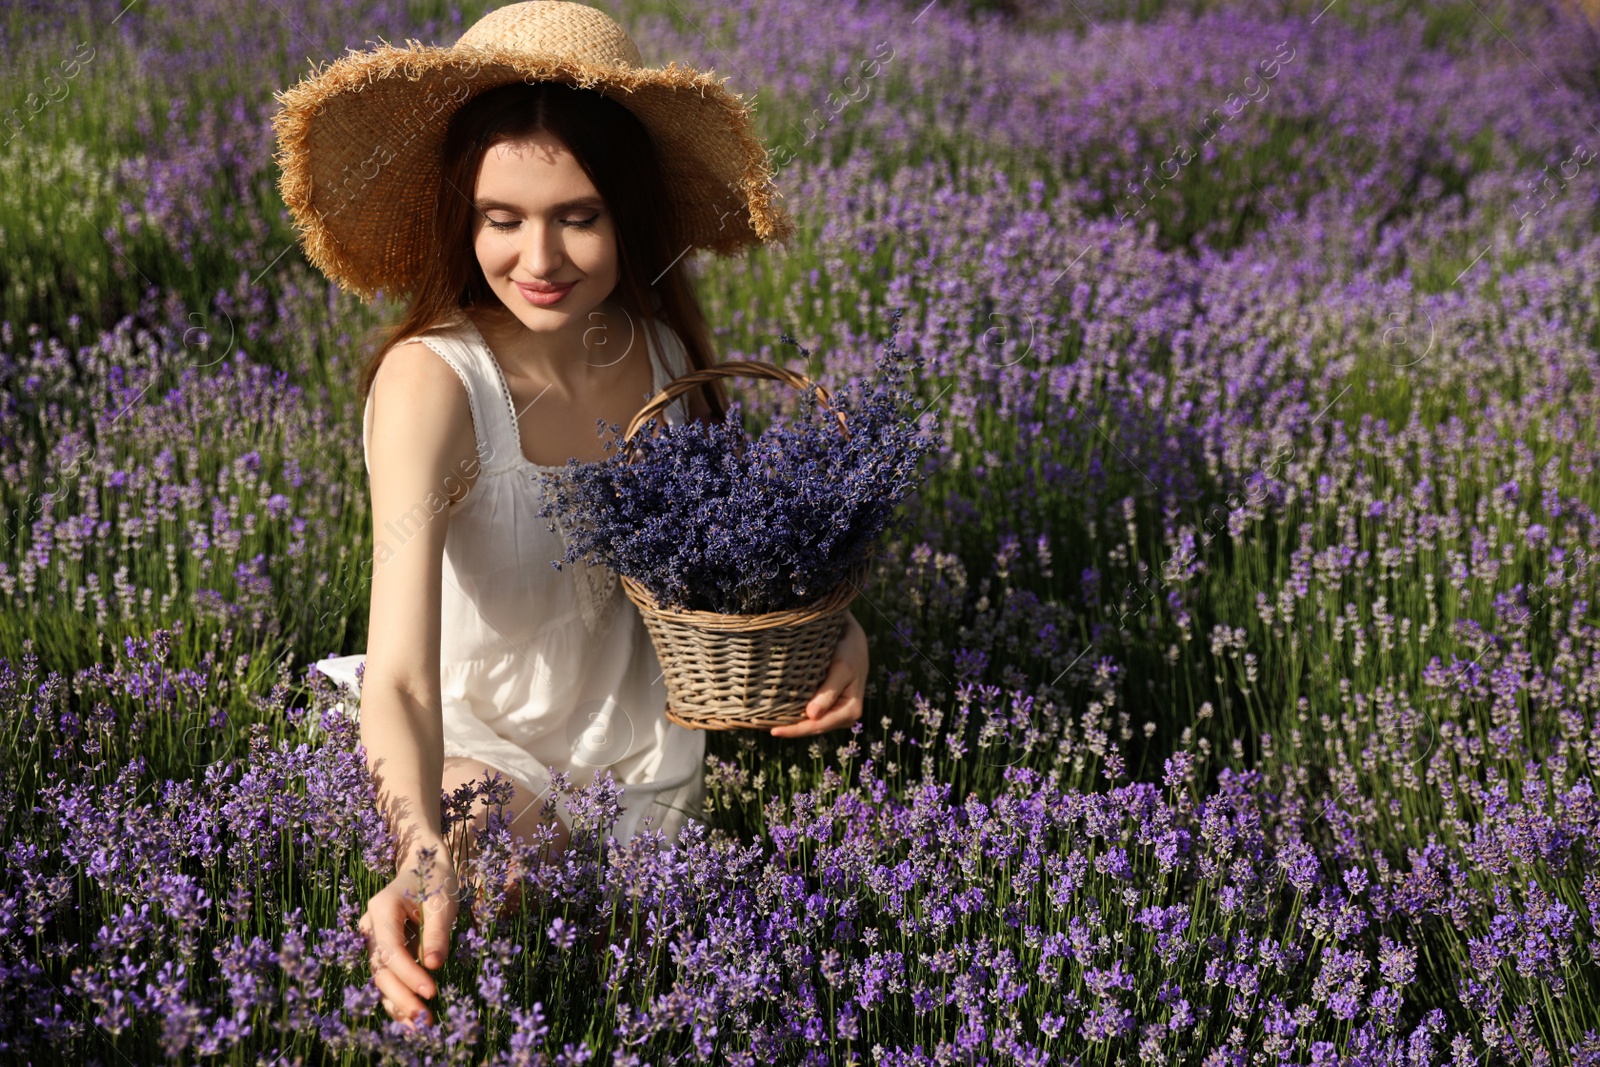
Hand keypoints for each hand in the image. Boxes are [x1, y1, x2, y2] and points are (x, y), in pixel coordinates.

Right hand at [357, 844, 460, 1027]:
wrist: (425, 866)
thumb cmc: (436, 880)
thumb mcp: (443, 902)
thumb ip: (438, 932)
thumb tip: (433, 966)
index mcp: (382, 908)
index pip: (391, 949)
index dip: (409, 974)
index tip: (431, 991)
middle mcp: (370, 927)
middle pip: (380, 969)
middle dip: (400, 996)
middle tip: (423, 1019)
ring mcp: (373, 939)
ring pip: (380, 978)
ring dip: (397, 1003)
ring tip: (418, 1026)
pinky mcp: (382, 950)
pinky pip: (387, 977)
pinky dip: (398, 996)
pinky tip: (411, 1018)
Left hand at [771, 609, 867, 737]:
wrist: (854, 641)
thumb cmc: (848, 653)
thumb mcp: (841, 670)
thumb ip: (827, 693)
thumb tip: (811, 716)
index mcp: (850, 711)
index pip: (818, 726)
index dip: (795, 730)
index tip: (774, 731)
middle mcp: (843, 717)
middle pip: (812, 728)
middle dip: (789, 729)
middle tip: (760, 726)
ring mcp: (835, 712)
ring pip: (809, 723)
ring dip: (789, 723)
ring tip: (764, 722)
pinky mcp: (827, 705)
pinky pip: (808, 713)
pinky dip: (793, 713)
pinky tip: (776, 713)